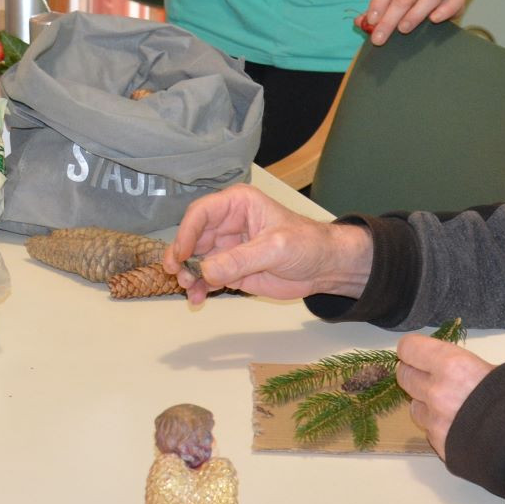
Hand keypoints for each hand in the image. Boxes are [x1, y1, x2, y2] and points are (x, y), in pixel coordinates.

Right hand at [163, 185, 369, 304]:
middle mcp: (227, 224)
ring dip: (188, 275)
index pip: (201, 213)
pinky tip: (198, 299)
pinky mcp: (231, 269)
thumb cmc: (307, 244)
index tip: (181, 255)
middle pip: (193, 237)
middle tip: (178, 276)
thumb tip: (206, 271)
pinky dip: (200, 288)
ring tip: (189, 291)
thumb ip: (240, 259)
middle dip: (182, 257)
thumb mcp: (275, 248)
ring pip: (196, 260)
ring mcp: (227, 248)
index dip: (186, 233)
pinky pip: (207, 277)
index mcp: (237, 204)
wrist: (326, 267)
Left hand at [358, 0, 470, 45]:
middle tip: (380, 37)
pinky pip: (452, 2)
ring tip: (403, 29)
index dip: (379, 1)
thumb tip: (360, 23)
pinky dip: (444, 11)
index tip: (371, 20)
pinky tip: (434, 19)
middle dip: (390, 18)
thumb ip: (378, 6)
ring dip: (414, 14)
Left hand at [394, 334, 492, 453]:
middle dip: (415, 375)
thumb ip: (459, 366)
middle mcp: (437, 391)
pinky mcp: (439, 444)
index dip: (413, 351)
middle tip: (431, 378)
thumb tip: (443, 364)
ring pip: (415, 407)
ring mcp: (435, 421)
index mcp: (451, 365)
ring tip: (451, 408)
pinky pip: (429, 431)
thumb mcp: (491, 369)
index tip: (418, 354)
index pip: (408, 348)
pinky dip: (440, 428)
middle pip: (404, 376)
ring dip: (426, 405)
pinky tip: (460, 428)